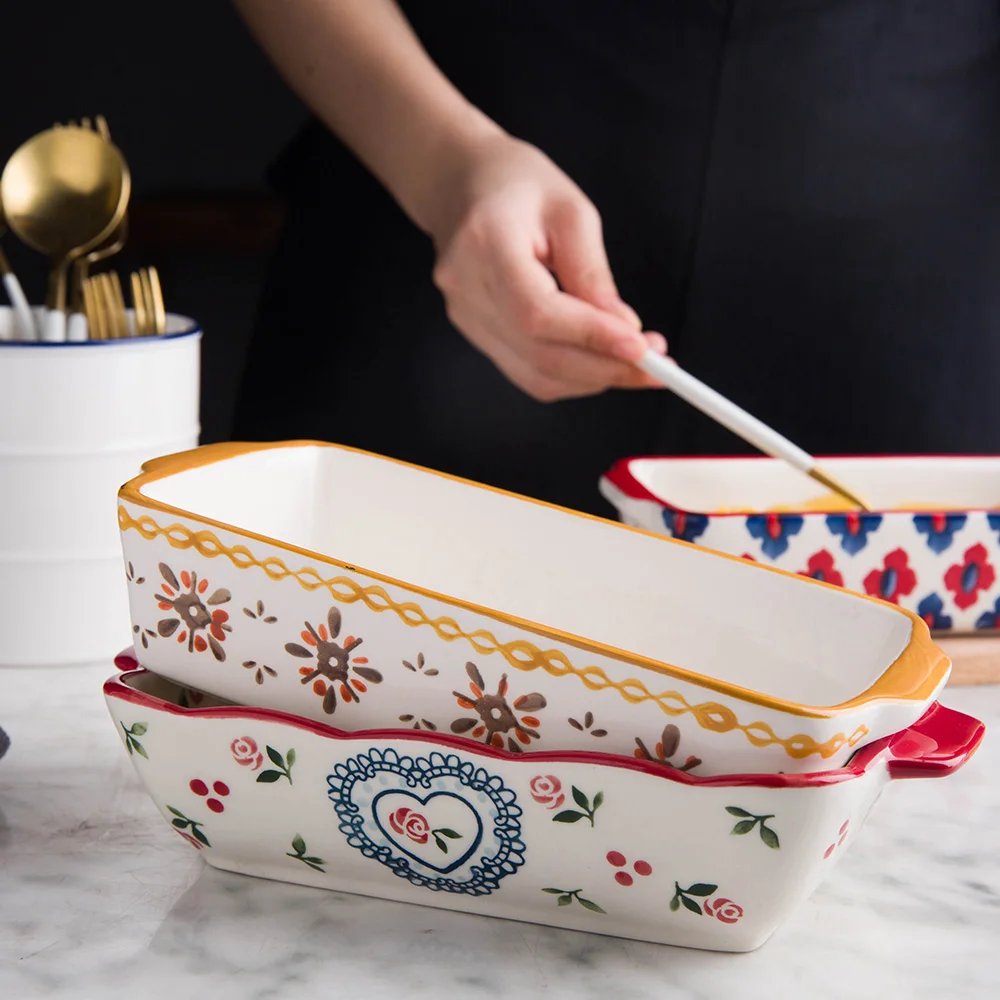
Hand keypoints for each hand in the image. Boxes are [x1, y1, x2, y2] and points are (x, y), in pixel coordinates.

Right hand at [428, 134, 665, 401]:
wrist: (458, 183)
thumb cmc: (515, 184)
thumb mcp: (570, 210)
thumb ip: (593, 273)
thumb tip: (624, 329)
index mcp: (487, 242)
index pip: (537, 311)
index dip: (591, 336)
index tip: (641, 348)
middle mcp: (467, 287)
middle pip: (538, 353)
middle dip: (604, 367)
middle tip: (655, 365)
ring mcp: (465, 315)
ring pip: (535, 375)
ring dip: (592, 378)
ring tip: (634, 363)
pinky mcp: (474, 332)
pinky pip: (526, 371)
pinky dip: (570, 375)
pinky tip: (598, 360)